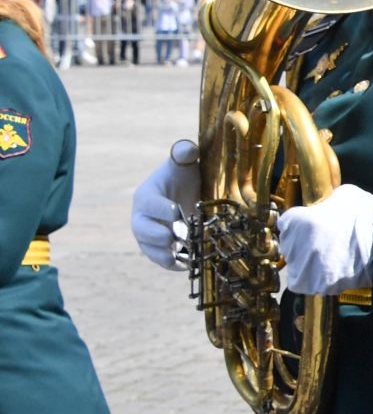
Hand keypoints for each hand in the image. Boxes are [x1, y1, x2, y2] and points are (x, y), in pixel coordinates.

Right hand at [131, 140, 198, 269]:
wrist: (188, 193)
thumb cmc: (185, 176)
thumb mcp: (186, 163)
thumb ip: (184, 154)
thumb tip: (185, 148)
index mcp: (147, 195)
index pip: (149, 203)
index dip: (160, 208)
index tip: (176, 211)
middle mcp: (143, 217)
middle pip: (142, 229)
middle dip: (157, 235)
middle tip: (175, 236)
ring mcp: (150, 235)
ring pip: (149, 248)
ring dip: (163, 255)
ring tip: (180, 258)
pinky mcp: (161, 248)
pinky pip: (161, 260)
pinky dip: (173, 264)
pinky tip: (189, 266)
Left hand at [276, 184, 372, 297]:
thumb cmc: (365, 215)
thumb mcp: (343, 195)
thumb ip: (327, 202)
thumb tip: (327, 205)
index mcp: (296, 221)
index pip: (286, 222)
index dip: (300, 223)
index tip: (312, 225)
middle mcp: (293, 245)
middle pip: (289, 245)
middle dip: (302, 243)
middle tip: (323, 241)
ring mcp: (303, 267)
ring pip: (295, 266)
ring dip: (306, 263)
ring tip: (326, 259)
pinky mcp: (314, 285)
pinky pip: (303, 283)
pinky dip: (311, 279)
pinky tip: (326, 272)